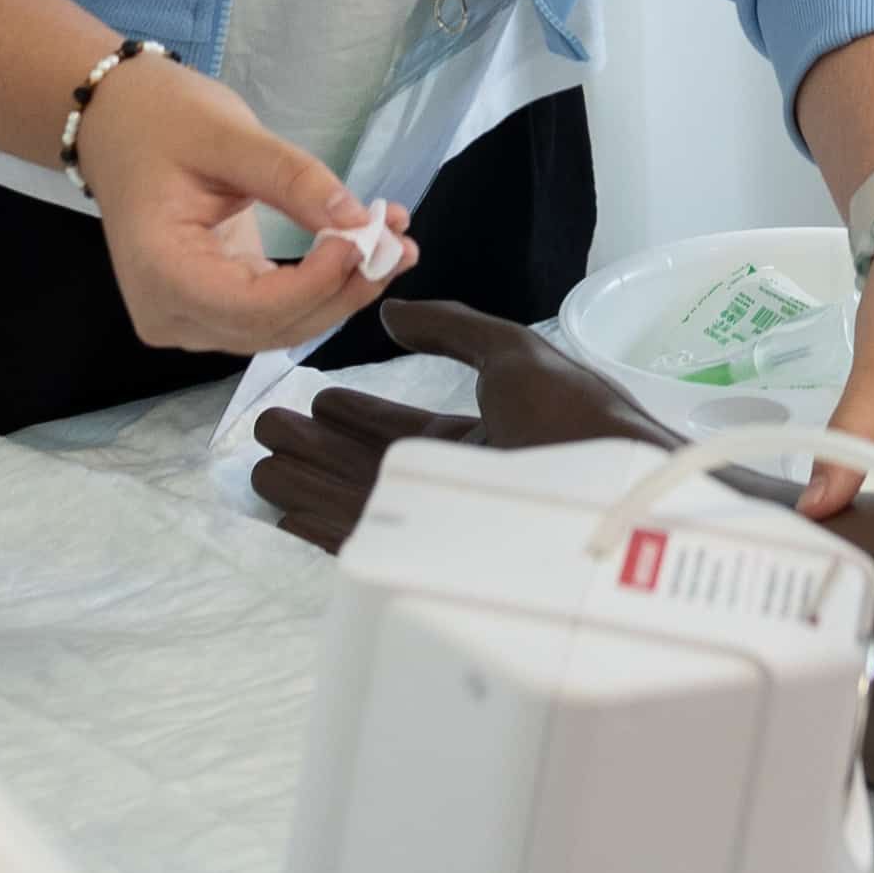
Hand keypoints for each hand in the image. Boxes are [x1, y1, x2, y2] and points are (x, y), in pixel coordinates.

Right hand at [71, 51, 415, 357]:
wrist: (118, 122)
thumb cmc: (161, 120)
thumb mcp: (229, 135)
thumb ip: (293, 180)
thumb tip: (358, 220)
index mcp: (159, 272)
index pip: (251, 307)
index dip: (315, 284)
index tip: (364, 238)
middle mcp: (169, 312)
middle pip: (272, 326)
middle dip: (342, 291)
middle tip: (400, 244)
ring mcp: (188, 317)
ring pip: (280, 327)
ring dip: (340, 293)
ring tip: (395, 245)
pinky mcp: (211, 307)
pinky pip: (273, 311)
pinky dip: (320, 287)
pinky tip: (362, 252)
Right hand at [250, 298, 673, 551]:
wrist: (614, 494)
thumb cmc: (572, 416)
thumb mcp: (513, 353)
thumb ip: (451, 330)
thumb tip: (394, 310)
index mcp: (489, 438)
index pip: (409, 431)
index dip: (362, 415)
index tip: (318, 400)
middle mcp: (462, 485)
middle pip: (374, 466)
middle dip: (319, 449)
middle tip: (268, 431)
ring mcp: (447, 526)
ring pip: (361, 502)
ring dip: (309, 484)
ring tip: (259, 467)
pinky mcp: (433, 562)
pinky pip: (367, 542)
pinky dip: (322, 527)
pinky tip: (287, 513)